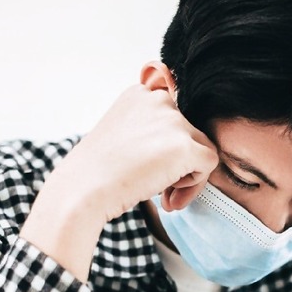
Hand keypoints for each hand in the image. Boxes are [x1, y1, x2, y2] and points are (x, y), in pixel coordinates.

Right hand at [19, 77, 218, 282]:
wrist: (82, 189)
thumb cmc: (96, 171)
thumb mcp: (121, 135)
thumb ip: (149, 131)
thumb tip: (179, 149)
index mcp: (140, 94)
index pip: (173, 119)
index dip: (165, 147)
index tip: (147, 167)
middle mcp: (159, 100)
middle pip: (190, 133)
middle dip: (178, 164)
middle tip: (159, 189)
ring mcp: (174, 121)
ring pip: (202, 149)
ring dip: (187, 176)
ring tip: (165, 196)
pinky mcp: (186, 146)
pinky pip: (209, 164)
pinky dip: (195, 186)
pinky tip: (168, 196)